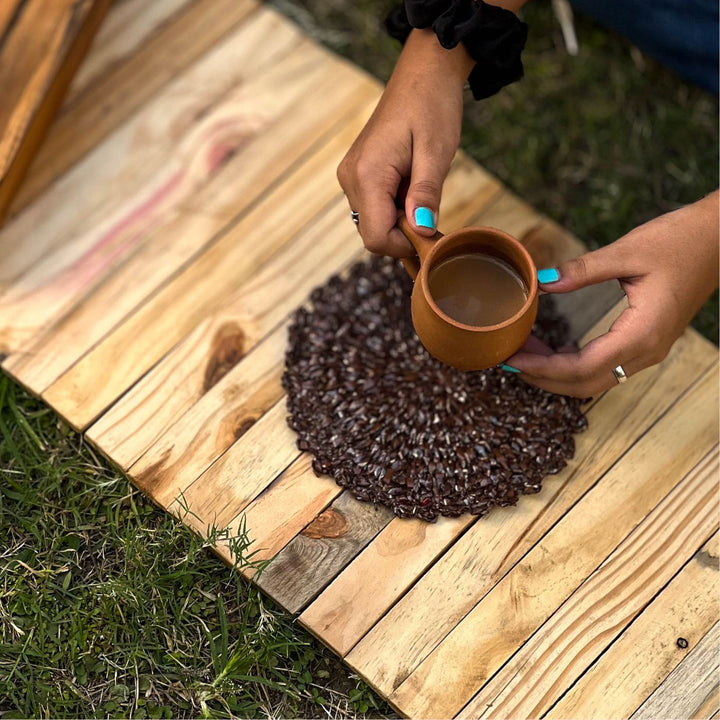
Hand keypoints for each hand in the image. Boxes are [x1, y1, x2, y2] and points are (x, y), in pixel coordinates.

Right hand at [337, 29, 472, 256]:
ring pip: (373, 224)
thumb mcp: (437, 152)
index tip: (433, 236)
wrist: (423, 73)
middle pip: (373, 234)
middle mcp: (350, 178)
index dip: (406, 246)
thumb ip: (426, 194)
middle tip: (432, 216)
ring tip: (422, 195)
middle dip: (404, 236)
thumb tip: (421, 231)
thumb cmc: (432, 105)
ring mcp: (350, 176)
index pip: (376, 238)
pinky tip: (411, 190)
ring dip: (400, 222)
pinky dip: (394, 210)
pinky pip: (373, 208)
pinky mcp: (356, 174)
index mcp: (367, 174)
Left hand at [504, 191, 718, 396]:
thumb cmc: (681, 241)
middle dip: (544, 378)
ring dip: (557, 373)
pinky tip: (553, 349)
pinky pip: (606, 366)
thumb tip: (542, 281)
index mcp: (643, 332)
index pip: (583, 367)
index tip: (512, 359)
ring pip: (596, 380)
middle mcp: (648, 350)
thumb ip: (584, 270)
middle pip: (586, 385)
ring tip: (525, 353)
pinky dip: (575, 365)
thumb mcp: (628, 251)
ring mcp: (649, 350)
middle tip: (509, 360)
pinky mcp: (647, 342)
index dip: (543, 368)